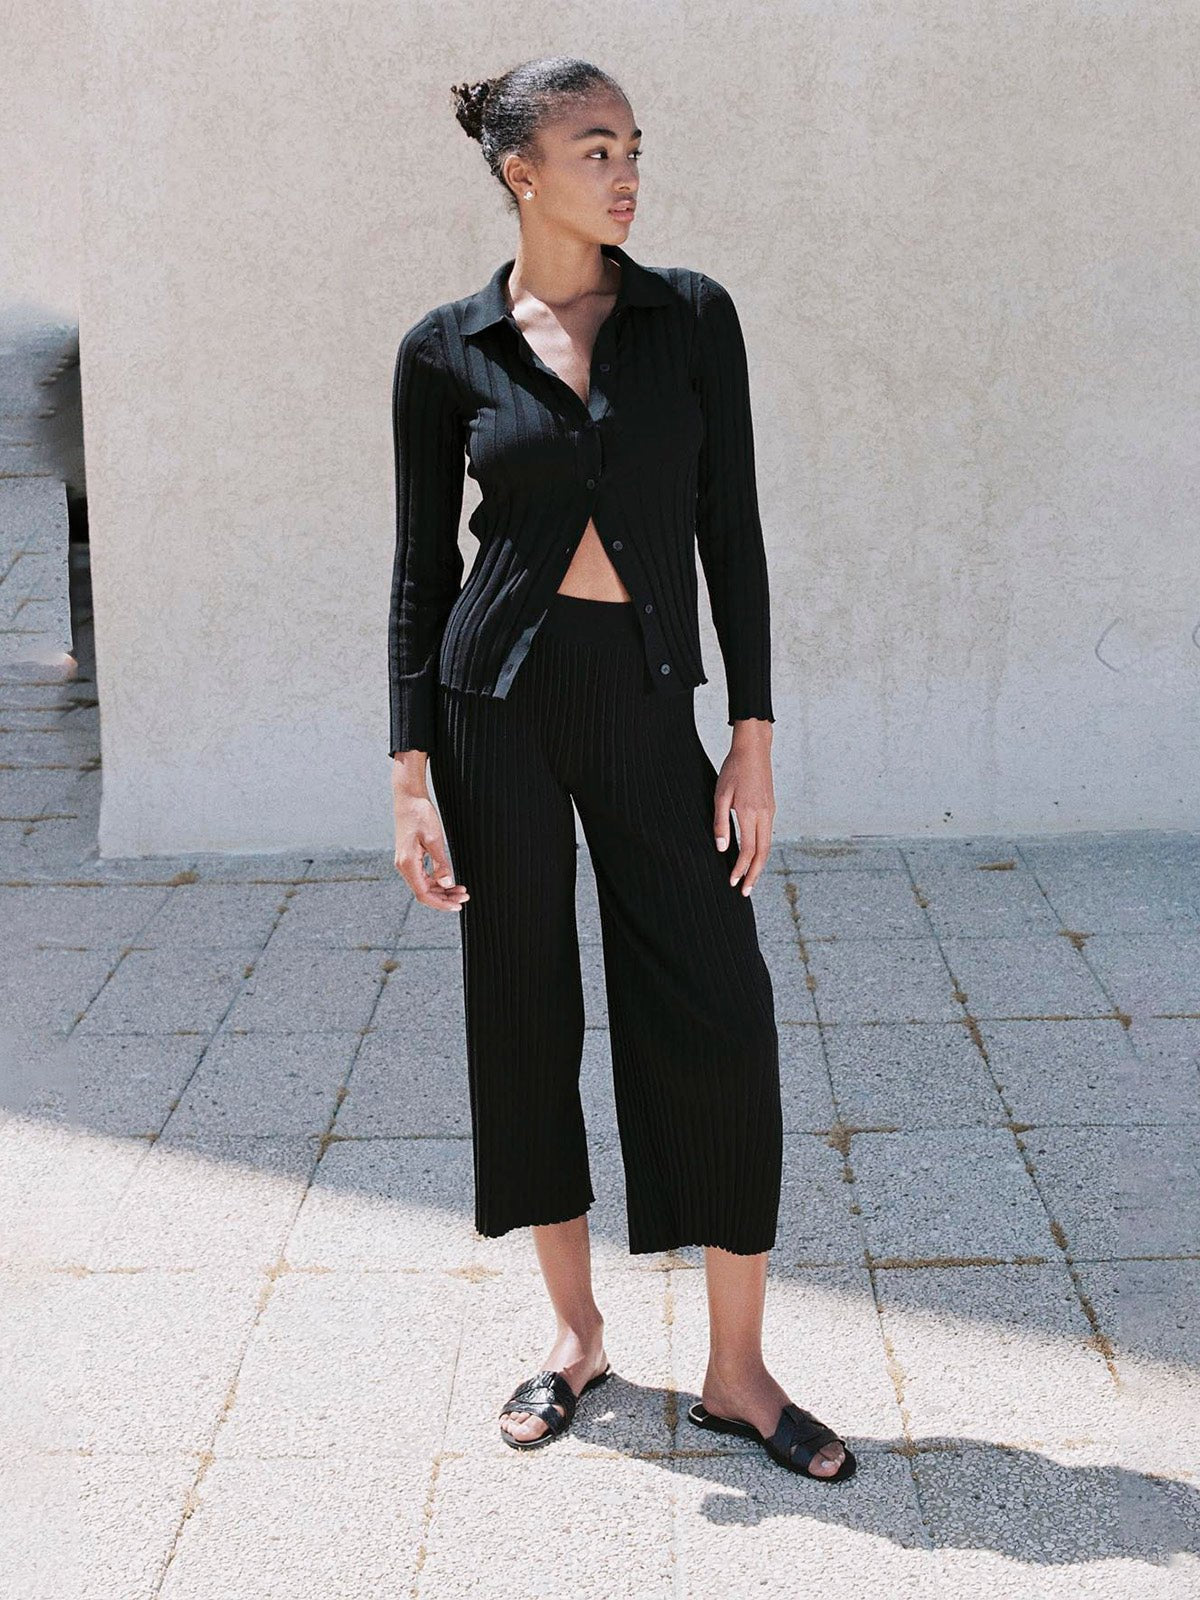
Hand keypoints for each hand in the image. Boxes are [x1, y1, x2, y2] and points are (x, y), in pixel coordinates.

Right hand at [391, 754, 468, 911]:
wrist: (409, 799)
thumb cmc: (420, 815)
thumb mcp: (434, 839)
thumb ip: (441, 863)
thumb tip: (447, 883)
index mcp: (408, 864)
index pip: (423, 894)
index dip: (441, 903)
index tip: (457, 905)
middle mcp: (404, 866)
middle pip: (424, 892)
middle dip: (445, 898)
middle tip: (465, 897)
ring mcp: (406, 862)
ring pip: (424, 885)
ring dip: (442, 890)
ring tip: (461, 889)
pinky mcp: (410, 857)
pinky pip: (423, 876)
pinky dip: (437, 881)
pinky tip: (450, 880)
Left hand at [713, 720, 774, 894]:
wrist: (754, 749)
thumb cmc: (733, 770)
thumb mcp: (720, 795)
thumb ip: (721, 823)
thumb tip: (723, 848)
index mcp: (750, 813)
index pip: (748, 850)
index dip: (741, 869)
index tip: (733, 882)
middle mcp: (764, 815)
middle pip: (763, 854)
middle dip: (754, 875)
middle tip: (745, 892)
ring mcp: (770, 811)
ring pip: (767, 845)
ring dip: (759, 865)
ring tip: (750, 879)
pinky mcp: (771, 808)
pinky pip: (768, 835)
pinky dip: (762, 851)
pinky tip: (755, 856)